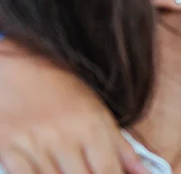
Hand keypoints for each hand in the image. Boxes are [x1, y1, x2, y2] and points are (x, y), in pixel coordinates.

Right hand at [0, 42, 146, 173]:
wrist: (20, 64)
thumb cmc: (64, 91)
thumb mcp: (99, 114)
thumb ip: (123, 149)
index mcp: (93, 127)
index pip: (108, 172)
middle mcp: (64, 137)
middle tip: (86, 173)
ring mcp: (35, 143)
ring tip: (69, 170)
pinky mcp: (8, 147)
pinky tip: (47, 173)